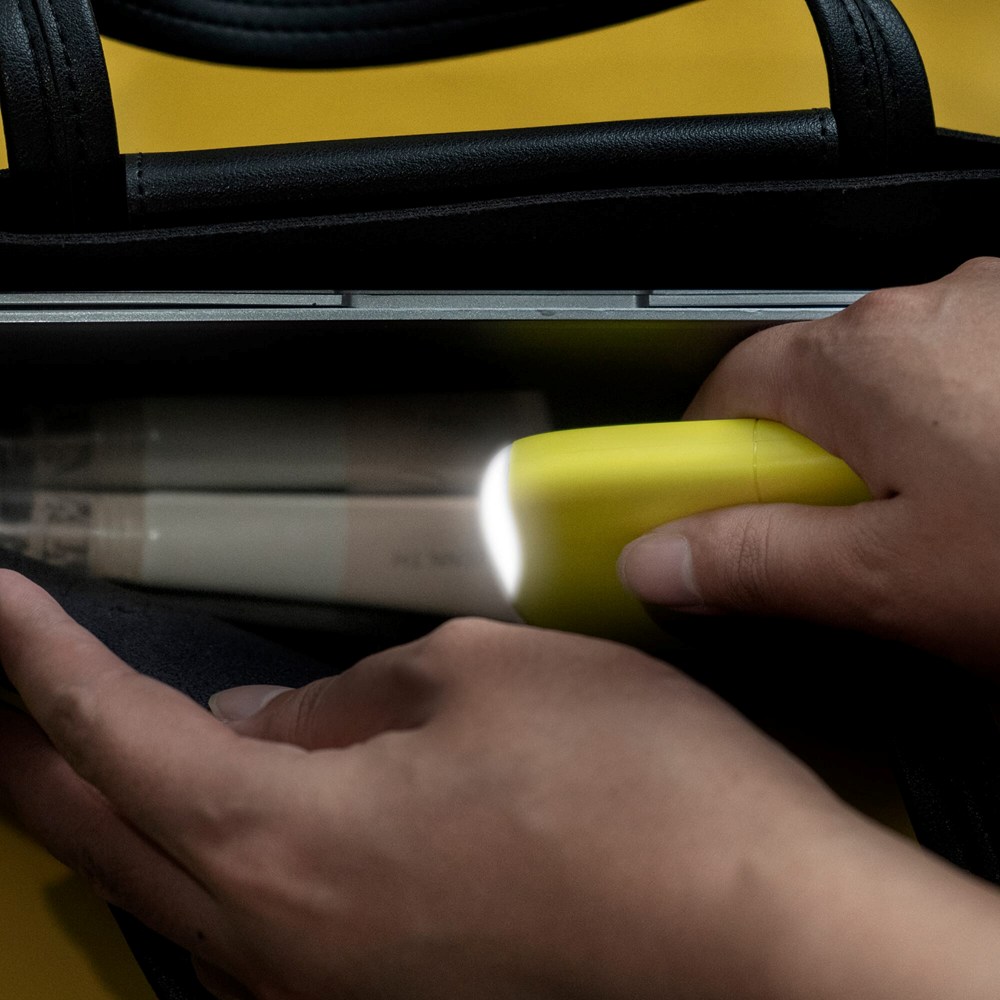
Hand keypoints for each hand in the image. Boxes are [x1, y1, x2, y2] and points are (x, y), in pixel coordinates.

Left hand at [4, 571, 999, 998]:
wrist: (753, 927)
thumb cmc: (634, 792)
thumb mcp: (484, 678)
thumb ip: (352, 694)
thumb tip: (275, 716)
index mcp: (288, 840)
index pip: (110, 732)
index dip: (38, 657)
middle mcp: (278, 939)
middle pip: (98, 828)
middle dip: (28, 740)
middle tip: (2, 671)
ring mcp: (323, 984)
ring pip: (164, 878)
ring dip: (112, 796)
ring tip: (82, 724)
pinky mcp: (378, 990)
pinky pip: (243, 914)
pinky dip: (201, 843)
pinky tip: (218, 798)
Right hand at [619, 257, 999, 667]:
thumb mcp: (891, 580)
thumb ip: (760, 562)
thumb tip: (659, 558)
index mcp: (865, 358)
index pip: (726, 391)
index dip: (703, 461)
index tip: (698, 516)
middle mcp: (927, 308)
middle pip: (806, 387)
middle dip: (802, 462)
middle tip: (833, 547)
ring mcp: (994, 310)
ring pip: (888, 382)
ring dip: (885, 443)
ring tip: (932, 530)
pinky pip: (957, 372)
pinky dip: (953, 424)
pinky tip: (985, 492)